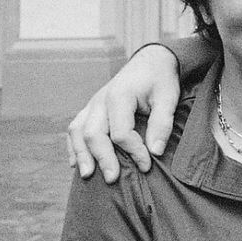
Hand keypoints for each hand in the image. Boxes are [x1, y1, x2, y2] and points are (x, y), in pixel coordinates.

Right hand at [65, 44, 181, 182]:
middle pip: (94, 134)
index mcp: (120, 96)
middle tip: (113, 179)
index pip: (121, 132)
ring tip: (87, 175)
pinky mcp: (90, 109)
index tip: (147, 165)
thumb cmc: (160, 80)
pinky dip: (72, 146)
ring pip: (78, 131)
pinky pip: (75, 128)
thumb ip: (162, 123)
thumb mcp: (169, 98)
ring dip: (81, 154)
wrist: (150, 61)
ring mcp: (92, 104)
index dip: (134, 152)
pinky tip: (75, 163)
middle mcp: (101, 100)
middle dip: (103, 158)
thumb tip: (155, 151)